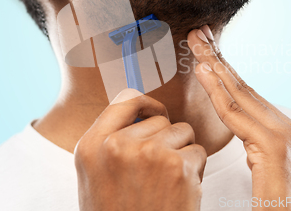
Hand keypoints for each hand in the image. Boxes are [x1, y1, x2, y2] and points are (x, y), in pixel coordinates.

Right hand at [74, 89, 206, 210]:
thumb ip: (111, 140)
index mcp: (91, 145)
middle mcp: (117, 144)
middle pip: (159, 118)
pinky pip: (198, 151)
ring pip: (183, 131)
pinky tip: (179, 192)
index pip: (125, 98)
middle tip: (157, 171)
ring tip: (166, 182)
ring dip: (182, 152)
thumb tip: (143, 111)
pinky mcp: (177, 167)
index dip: (146, 104)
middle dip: (166, 138)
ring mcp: (148, 153)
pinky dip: (195, 170)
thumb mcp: (96, 175)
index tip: (156, 114)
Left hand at [188, 26, 290, 209]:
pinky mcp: (276, 147)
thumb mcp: (271, 174)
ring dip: (214, 67)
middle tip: (199, 35)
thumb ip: (260, 149)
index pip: (255, 99)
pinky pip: (237, 116)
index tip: (209, 55)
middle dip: (220, 61)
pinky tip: (202, 71)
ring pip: (242, 96)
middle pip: (248, 89)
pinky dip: (216, 92)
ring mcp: (290, 137)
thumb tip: (245, 135)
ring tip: (196, 44)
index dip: (229, 75)